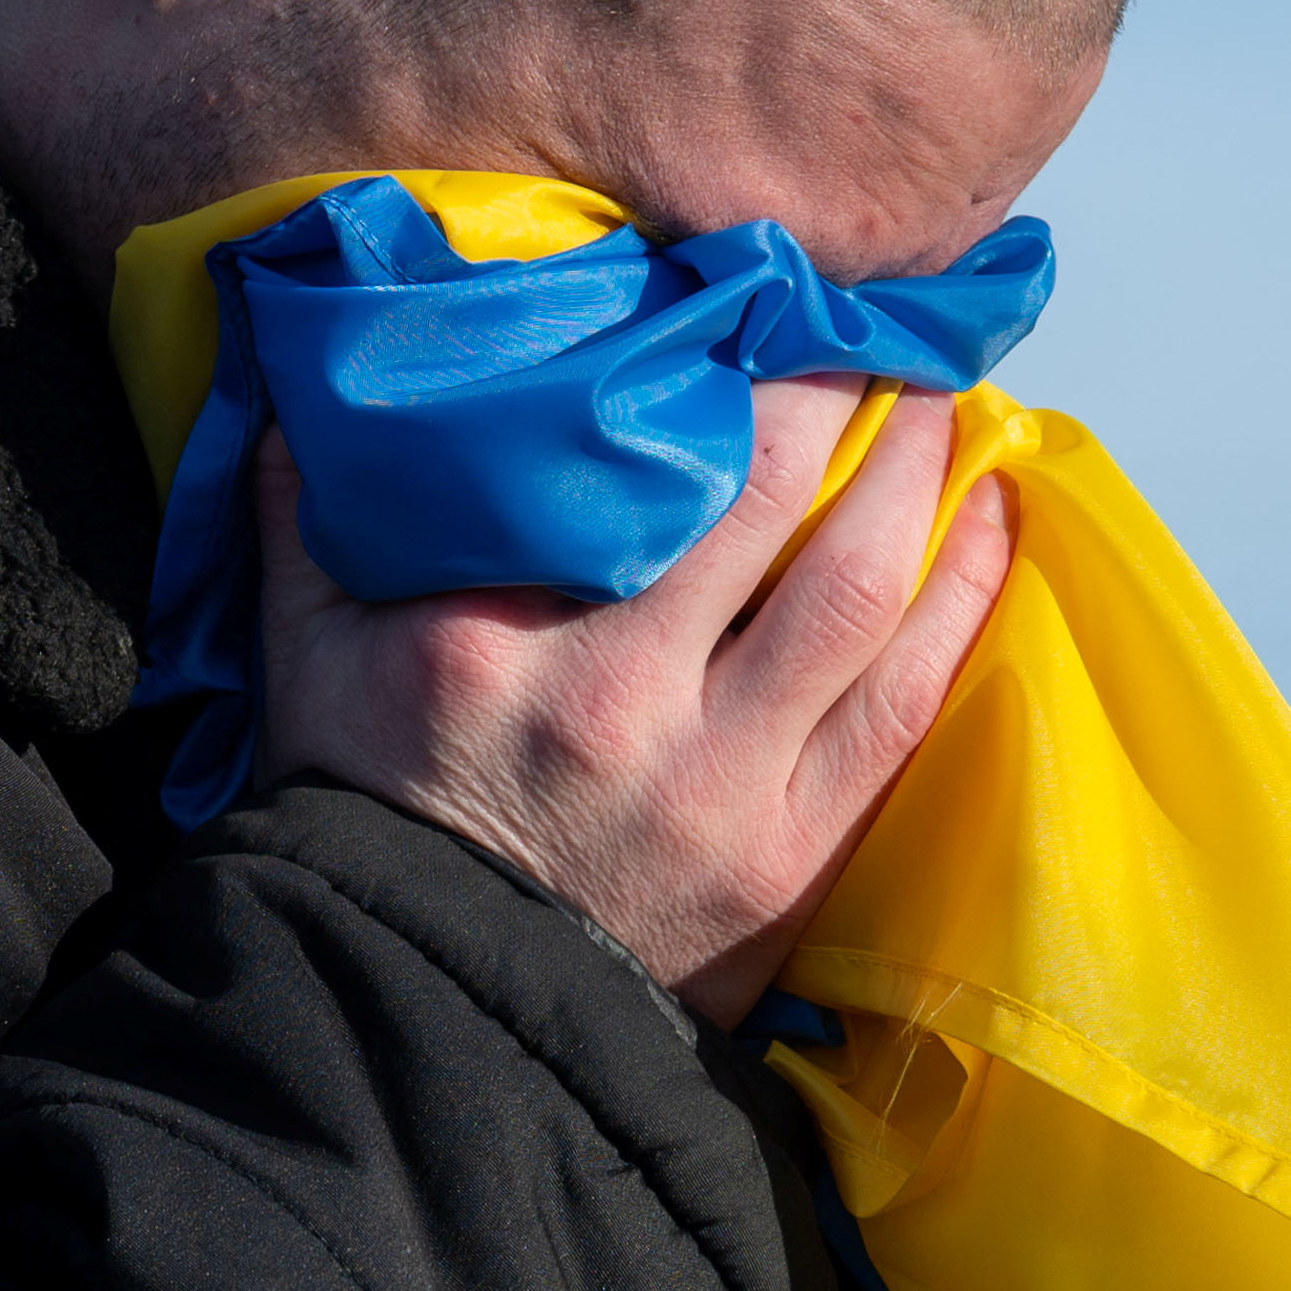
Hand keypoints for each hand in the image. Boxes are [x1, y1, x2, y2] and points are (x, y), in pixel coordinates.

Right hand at [256, 374, 1014, 1026]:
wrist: (426, 1002)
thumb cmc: (368, 805)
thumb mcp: (305, 651)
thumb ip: (308, 508)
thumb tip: (300, 369)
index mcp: (501, 645)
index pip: (640, 466)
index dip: (723, 362)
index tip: (760, 288)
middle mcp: (622, 705)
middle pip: (775, 505)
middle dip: (841, 394)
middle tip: (876, 320)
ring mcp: (722, 787)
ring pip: (862, 594)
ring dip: (919, 479)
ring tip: (941, 399)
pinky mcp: (792, 856)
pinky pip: (906, 704)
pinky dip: (963, 599)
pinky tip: (990, 519)